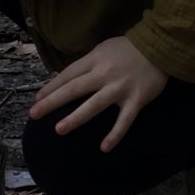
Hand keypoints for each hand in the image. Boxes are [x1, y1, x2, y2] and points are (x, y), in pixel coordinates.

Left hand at [29, 36, 166, 148]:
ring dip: (76, 117)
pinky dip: (115, 134)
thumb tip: (67, 79)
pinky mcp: (136, 99)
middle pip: (74, 89)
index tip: (36, 99)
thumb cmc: (128, 49)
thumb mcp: (104, 49)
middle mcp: (104, 74)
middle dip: (53, 102)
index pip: (68, 74)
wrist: (160, 46)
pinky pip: (124, 120)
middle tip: (34, 114)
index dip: (51, 87)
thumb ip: (88, 63)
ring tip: (59, 129)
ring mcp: (120, 88)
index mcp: (95, 60)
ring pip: (94, 105)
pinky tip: (104, 147)